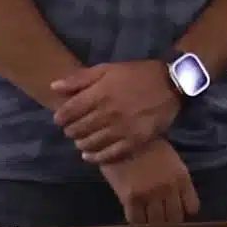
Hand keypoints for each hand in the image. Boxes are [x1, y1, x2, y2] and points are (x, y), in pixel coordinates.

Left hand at [50, 59, 184, 166]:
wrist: (172, 84)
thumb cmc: (137, 74)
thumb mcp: (107, 69)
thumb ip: (80, 79)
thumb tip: (54, 87)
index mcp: (100, 94)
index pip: (69, 112)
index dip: (60, 117)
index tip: (60, 119)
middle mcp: (108, 113)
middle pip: (77, 129)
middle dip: (70, 130)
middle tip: (72, 129)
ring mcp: (122, 129)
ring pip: (90, 144)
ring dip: (81, 144)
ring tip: (81, 141)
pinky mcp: (134, 141)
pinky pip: (109, 155)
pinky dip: (96, 157)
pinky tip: (90, 155)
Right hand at [106, 137, 198, 225]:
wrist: (122, 135)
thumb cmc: (147, 145)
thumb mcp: (171, 159)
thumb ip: (177, 179)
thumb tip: (179, 200)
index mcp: (182, 177)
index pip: (192, 207)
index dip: (184, 210)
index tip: (177, 210)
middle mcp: (169, 188)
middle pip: (175, 218)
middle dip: (169, 221)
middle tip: (162, 220)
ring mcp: (150, 194)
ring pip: (156, 223)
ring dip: (153, 224)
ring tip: (148, 220)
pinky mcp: (130, 197)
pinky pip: (136, 220)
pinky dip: (136, 221)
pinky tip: (135, 216)